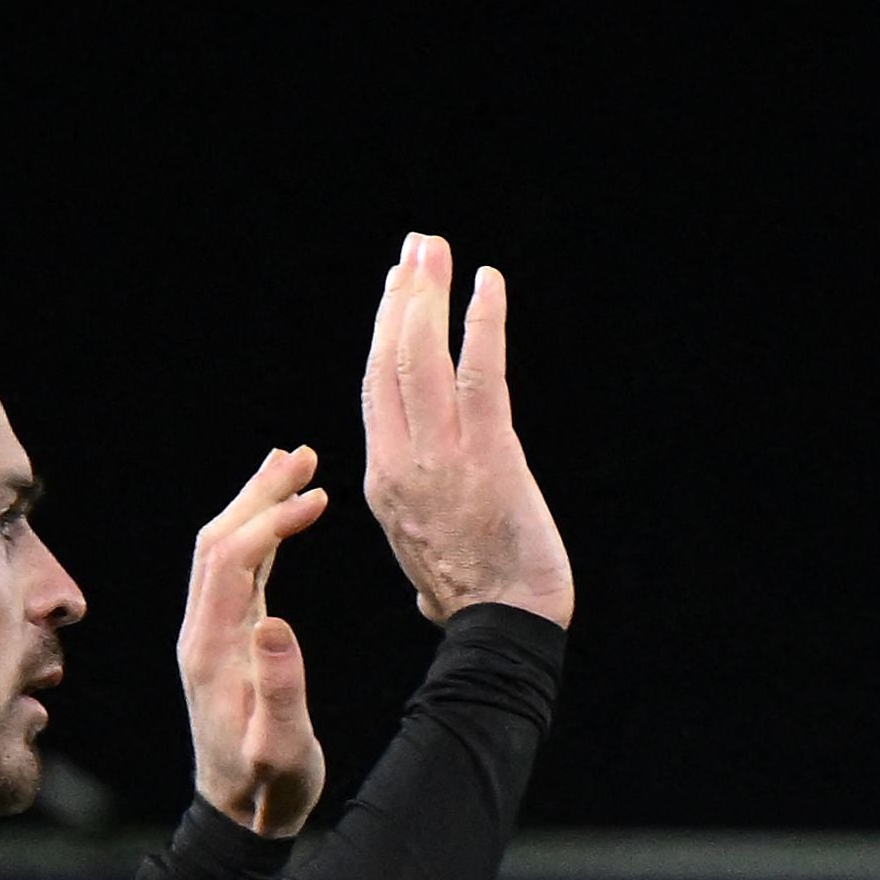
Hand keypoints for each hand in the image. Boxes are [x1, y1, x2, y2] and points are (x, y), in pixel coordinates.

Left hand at [177, 446, 330, 832]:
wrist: (240, 817)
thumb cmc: (269, 790)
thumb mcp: (281, 750)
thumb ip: (280, 690)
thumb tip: (276, 620)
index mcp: (213, 650)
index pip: (234, 562)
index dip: (272, 522)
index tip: (318, 496)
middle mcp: (203, 632)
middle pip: (220, 540)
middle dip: (259, 492)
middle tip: (302, 452)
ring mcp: (211, 634)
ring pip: (225, 549)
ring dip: (256, 504)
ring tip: (294, 466)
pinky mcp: (227, 640)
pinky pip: (238, 572)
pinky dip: (261, 535)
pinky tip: (285, 518)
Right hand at [358, 234, 573, 627]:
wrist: (503, 630)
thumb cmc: (478, 606)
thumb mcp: (428, 569)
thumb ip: (423, 543)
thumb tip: (423, 584)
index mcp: (383, 481)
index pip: (377, 390)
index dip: (384, 334)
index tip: (397, 292)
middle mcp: (400, 461)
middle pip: (390, 360)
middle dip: (403, 297)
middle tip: (416, 248)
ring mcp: (440, 456)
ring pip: (422, 357)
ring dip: (429, 295)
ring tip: (435, 249)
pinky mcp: (489, 455)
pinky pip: (479, 374)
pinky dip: (482, 324)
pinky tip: (488, 284)